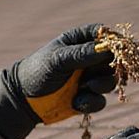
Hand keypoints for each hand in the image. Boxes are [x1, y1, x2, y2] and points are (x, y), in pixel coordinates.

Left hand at [0, 24, 115, 138]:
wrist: (23, 101)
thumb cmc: (37, 72)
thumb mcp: (58, 60)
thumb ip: (82, 54)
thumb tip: (107, 48)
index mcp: (80, 41)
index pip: (105, 35)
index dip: (114, 43)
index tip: (114, 51)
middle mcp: (89, 58)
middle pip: (114, 59)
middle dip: (109, 68)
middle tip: (96, 74)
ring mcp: (89, 78)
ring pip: (111, 81)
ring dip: (101, 86)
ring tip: (85, 88)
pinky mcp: (88, 98)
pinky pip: (101, 100)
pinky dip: (91, 102)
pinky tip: (76, 103)